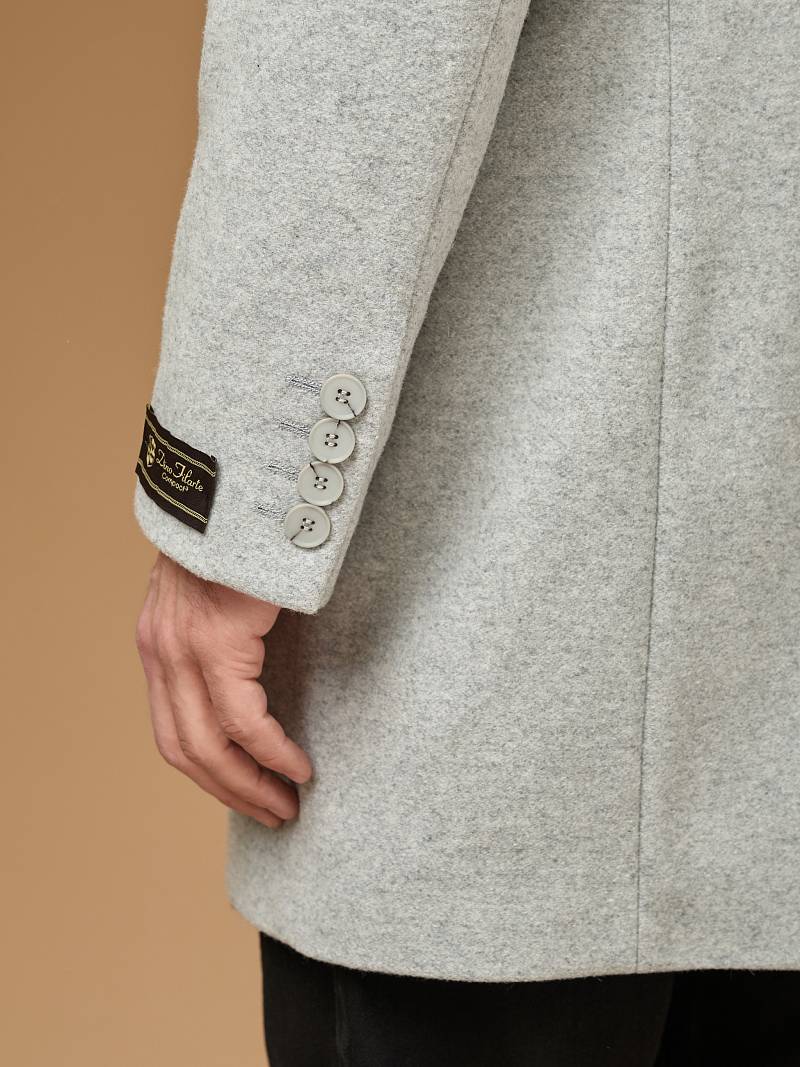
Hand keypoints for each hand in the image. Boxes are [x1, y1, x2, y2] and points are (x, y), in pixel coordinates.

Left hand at [135, 552, 311, 827]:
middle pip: (184, 750)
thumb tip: (261, 675)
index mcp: (158, 643)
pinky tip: (298, 767)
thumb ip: (225, 635)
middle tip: (273, 815)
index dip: (209, 774)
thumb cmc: (244, 534)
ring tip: (287, 804)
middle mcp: (160, 651)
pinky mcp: (215, 641)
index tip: (247, 793)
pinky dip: (272, 752)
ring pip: (208, 745)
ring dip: (249, 785)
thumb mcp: (219, 591)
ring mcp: (182, 648)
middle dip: (230, 792)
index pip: (170, 731)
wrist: (239, 482)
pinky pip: (245, 718)